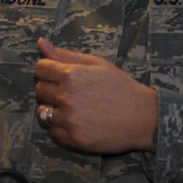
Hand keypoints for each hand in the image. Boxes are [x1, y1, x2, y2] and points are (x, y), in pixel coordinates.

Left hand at [32, 37, 157, 153]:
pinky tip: (76, 123)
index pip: (40, 69)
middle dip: (50, 90)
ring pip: (43, 113)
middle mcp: (67, 97)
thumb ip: (65, 55)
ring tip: (73, 109)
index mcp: (72, 74)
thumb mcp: (96, 64)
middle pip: (39, 90)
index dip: (48, 71)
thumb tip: (40, 43)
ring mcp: (69, 120)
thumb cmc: (121, 87)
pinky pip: (53, 133)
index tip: (58, 76)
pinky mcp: (74, 139)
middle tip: (70, 93)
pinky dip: (60, 128)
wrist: (143, 117)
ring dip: (53, 110)